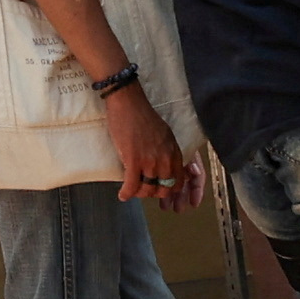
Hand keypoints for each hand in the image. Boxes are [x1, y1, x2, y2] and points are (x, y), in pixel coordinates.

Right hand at [106, 83, 192, 204]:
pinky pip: (132, 185)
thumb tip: (163, 166)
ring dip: (138, 194)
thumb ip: (168, 152)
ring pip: (147, 190)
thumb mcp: (165, 135)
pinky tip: (122, 195)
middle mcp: (165, 160)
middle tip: (142, 189)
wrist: (128, 103)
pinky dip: (127, 193)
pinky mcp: (133, 160)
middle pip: (163, 190)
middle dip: (152, 193)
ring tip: (131, 191)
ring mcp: (150, 161)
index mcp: (174, 154)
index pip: (177, 183)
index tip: (157, 187)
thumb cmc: (144, 115)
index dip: (167, 190)